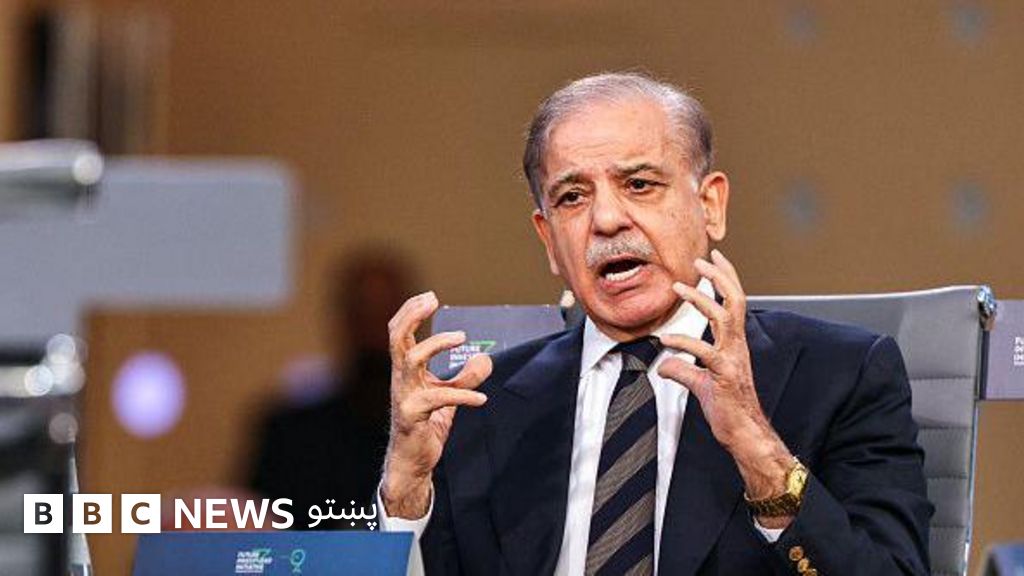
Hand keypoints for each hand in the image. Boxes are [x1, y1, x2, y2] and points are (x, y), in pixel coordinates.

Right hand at [381, 291, 492, 518]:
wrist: (413, 462)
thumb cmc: (425, 426)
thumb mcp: (449, 397)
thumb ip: (465, 378)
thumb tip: (485, 358)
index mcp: (405, 370)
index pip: (399, 332)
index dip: (411, 311)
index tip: (430, 297)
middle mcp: (400, 378)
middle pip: (396, 337)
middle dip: (412, 315)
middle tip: (432, 300)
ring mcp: (403, 396)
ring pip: (411, 359)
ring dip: (436, 344)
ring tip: (462, 338)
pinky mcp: (413, 415)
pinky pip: (438, 398)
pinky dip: (462, 395)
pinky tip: (481, 400)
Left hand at [657, 250, 794, 523]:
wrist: (744, 435)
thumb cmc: (727, 410)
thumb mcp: (701, 385)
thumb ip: (683, 370)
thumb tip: (663, 365)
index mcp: (735, 344)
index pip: (735, 302)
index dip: (727, 278)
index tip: (715, 257)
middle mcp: (737, 347)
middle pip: (734, 301)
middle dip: (719, 277)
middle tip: (700, 260)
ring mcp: (732, 360)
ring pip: (722, 319)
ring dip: (700, 300)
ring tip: (678, 287)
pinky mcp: (723, 377)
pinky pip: (703, 354)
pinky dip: (682, 344)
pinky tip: (664, 341)